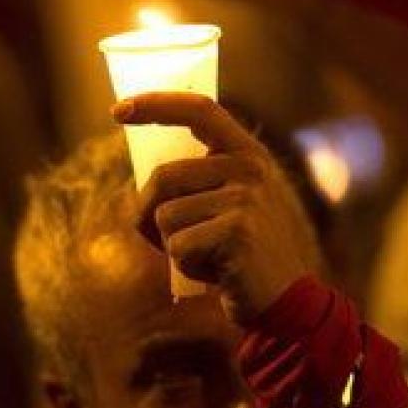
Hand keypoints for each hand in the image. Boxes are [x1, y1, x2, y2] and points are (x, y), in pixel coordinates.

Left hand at [113, 93, 318, 324]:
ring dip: (173, 247)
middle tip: (172, 241)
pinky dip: (186, 267)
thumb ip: (202, 181)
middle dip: (148, 213)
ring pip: (164, 217)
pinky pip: (177, 247)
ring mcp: (245, 198)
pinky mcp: (236, 232)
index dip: (157, 104)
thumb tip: (144, 179)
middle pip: (163, 177)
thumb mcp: (232, 205)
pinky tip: (218, 273)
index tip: (118, 110)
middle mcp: (250, 168)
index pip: (200, 110)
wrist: (289, 303)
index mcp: (249, 154)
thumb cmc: (245, 255)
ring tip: (210, 256)